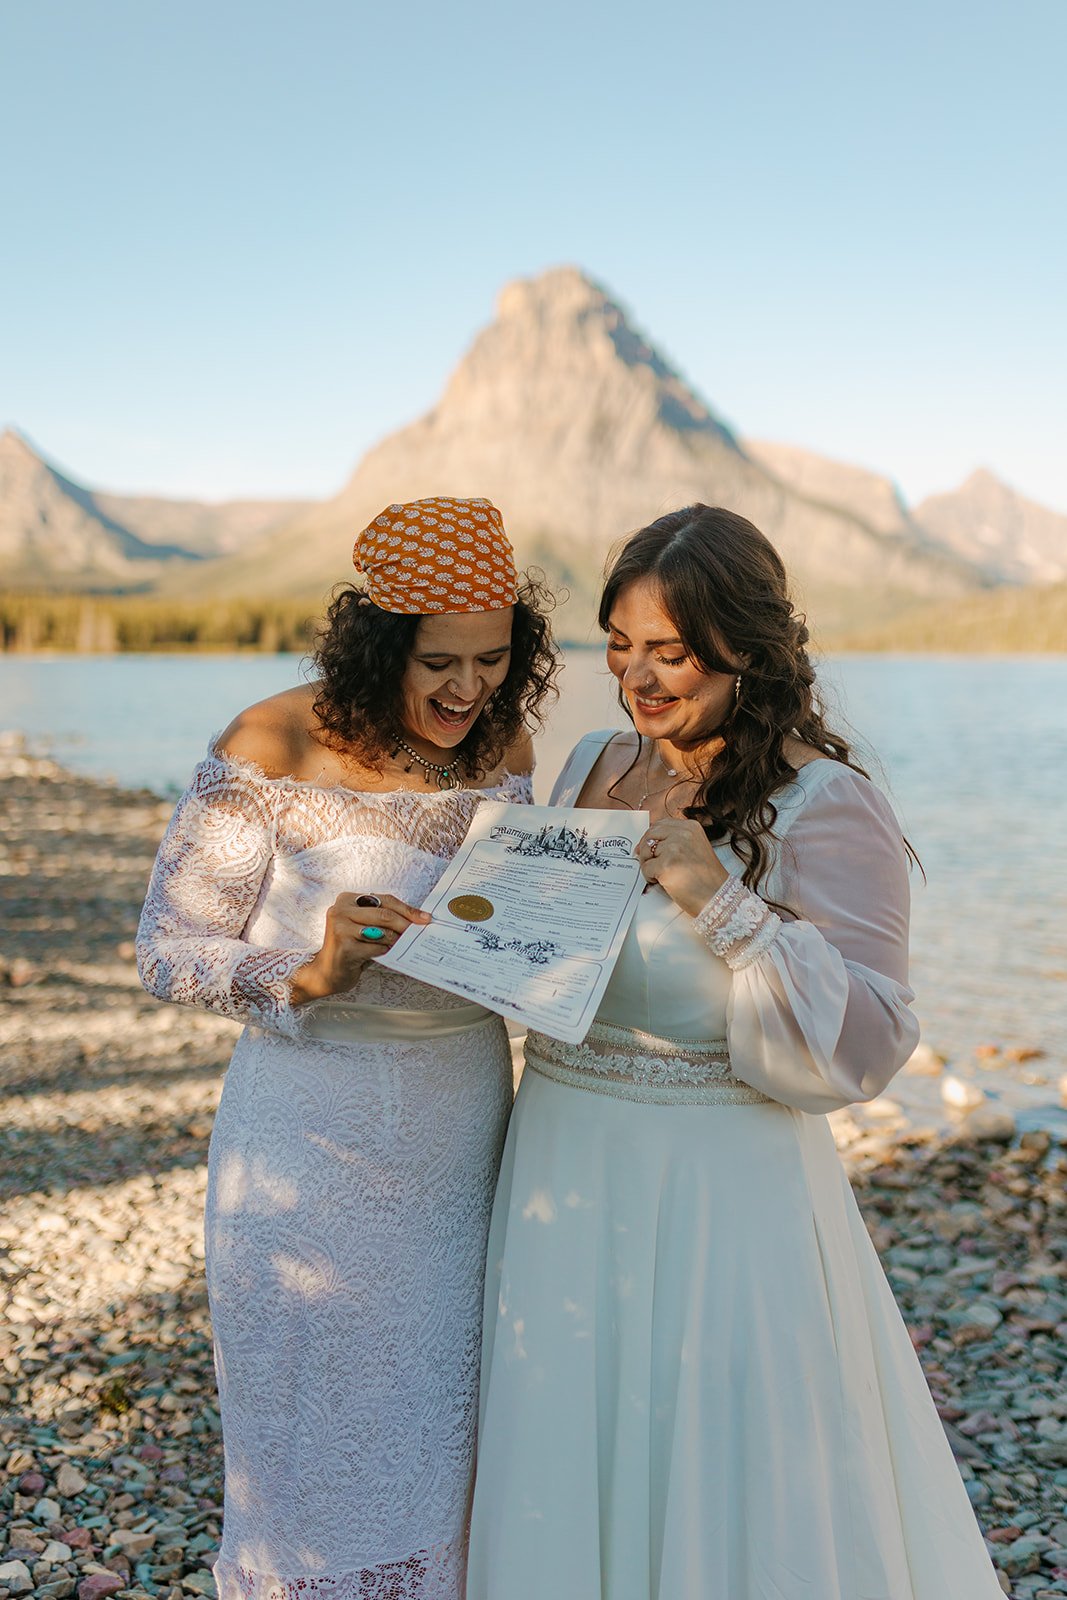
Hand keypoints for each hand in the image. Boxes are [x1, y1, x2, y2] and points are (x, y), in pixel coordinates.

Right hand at [290, 893, 431, 1005]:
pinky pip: (375, 948)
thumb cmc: (350, 949)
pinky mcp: (343, 947)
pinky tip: (384, 954)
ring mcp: (340, 928)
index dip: (407, 909)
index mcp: (347, 899)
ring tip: (402, 945)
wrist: (326, 973)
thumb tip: (415, 920)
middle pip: (384, 914)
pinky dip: (384, 952)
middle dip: (406, 924)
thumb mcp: (364, 928)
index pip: (384, 900)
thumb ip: (382, 920)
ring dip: (396, 940)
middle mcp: (340, 910)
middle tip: (420, 932)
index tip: (424, 918)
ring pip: (381, 931)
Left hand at [636, 818, 728, 916]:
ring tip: (661, 875)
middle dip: (645, 850)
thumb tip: (648, 843)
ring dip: (648, 865)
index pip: (660, 824)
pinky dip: (650, 878)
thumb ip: (676, 841)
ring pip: (645, 852)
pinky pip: (646, 868)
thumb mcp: (695, 848)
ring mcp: (674, 848)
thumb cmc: (707, 878)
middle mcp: (683, 834)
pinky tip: (663, 882)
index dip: (651, 837)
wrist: (717, 896)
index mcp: (691, 827)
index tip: (647, 848)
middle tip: (649, 864)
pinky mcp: (666, 865)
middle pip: (650, 835)